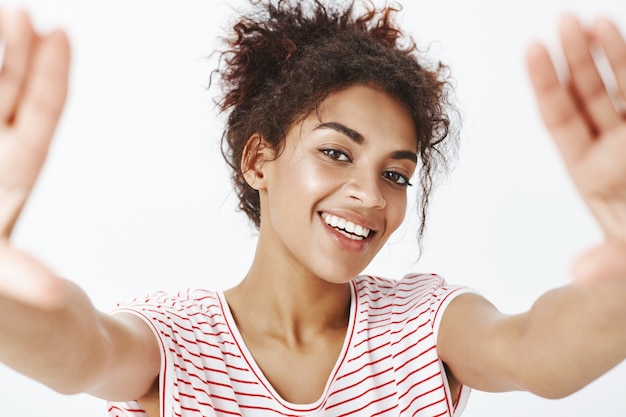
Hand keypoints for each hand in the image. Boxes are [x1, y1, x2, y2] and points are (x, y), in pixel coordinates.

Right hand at [0, 10, 69, 307]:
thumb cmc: (2, 296)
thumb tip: (48, 296)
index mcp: (8, 188)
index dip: (46, 79)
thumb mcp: (5, 280)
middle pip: (5, 99)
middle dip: (14, 56)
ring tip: (7, 16)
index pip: (33, 121)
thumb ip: (19, 283)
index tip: (59, 34)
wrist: (9, 304)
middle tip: (22, 12)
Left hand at [527, 16, 625, 243]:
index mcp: (592, 171)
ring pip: (619, 84)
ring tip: (589, 21)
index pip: (562, 118)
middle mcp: (613, 148)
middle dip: (574, 58)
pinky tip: (618, 35)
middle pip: (586, 93)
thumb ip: (611, 264)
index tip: (533, 49)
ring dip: (605, 51)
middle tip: (562, 23)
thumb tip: (577, 272)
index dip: (548, 84)